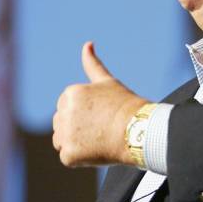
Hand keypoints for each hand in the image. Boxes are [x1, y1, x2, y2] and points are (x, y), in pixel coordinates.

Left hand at [52, 41, 149, 167]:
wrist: (141, 129)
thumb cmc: (127, 105)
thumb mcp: (107, 82)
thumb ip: (92, 64)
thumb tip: (87, 43)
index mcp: (70, 93)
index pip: (67, 107)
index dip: (85, 113)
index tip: (103, 114)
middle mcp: (63, 112)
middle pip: (61, 124)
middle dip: (78, 128)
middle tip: (103, 128)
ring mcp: (65, 134)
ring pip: (62, 141)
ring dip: (77, 143)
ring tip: (100, 139)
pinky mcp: (70, 153)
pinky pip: (69, 157)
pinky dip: (82, 158)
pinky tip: (98, 150)